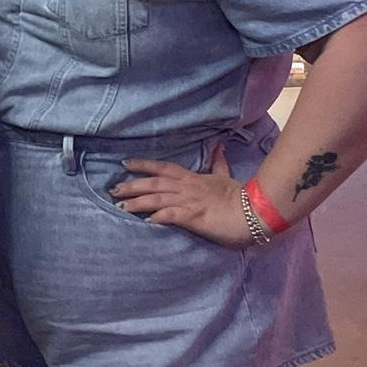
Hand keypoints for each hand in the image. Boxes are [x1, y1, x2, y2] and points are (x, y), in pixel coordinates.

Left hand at [109, 146, 251, 248]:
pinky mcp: (194, 217)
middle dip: (132, 185)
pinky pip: (172, 215)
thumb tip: (219, 145)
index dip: (143, 165)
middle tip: (112, 189)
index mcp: (192, 178)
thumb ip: (218, 162)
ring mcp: (189, 201)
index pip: (163, 167)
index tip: (125, 163)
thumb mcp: (225, 175)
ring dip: (138, 202)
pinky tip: (145, 221)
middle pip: (154, 183)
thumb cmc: (239, 196)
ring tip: (120, 205)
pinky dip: (157, 217)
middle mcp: (186, 187)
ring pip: (157, 199)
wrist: (254, 211)